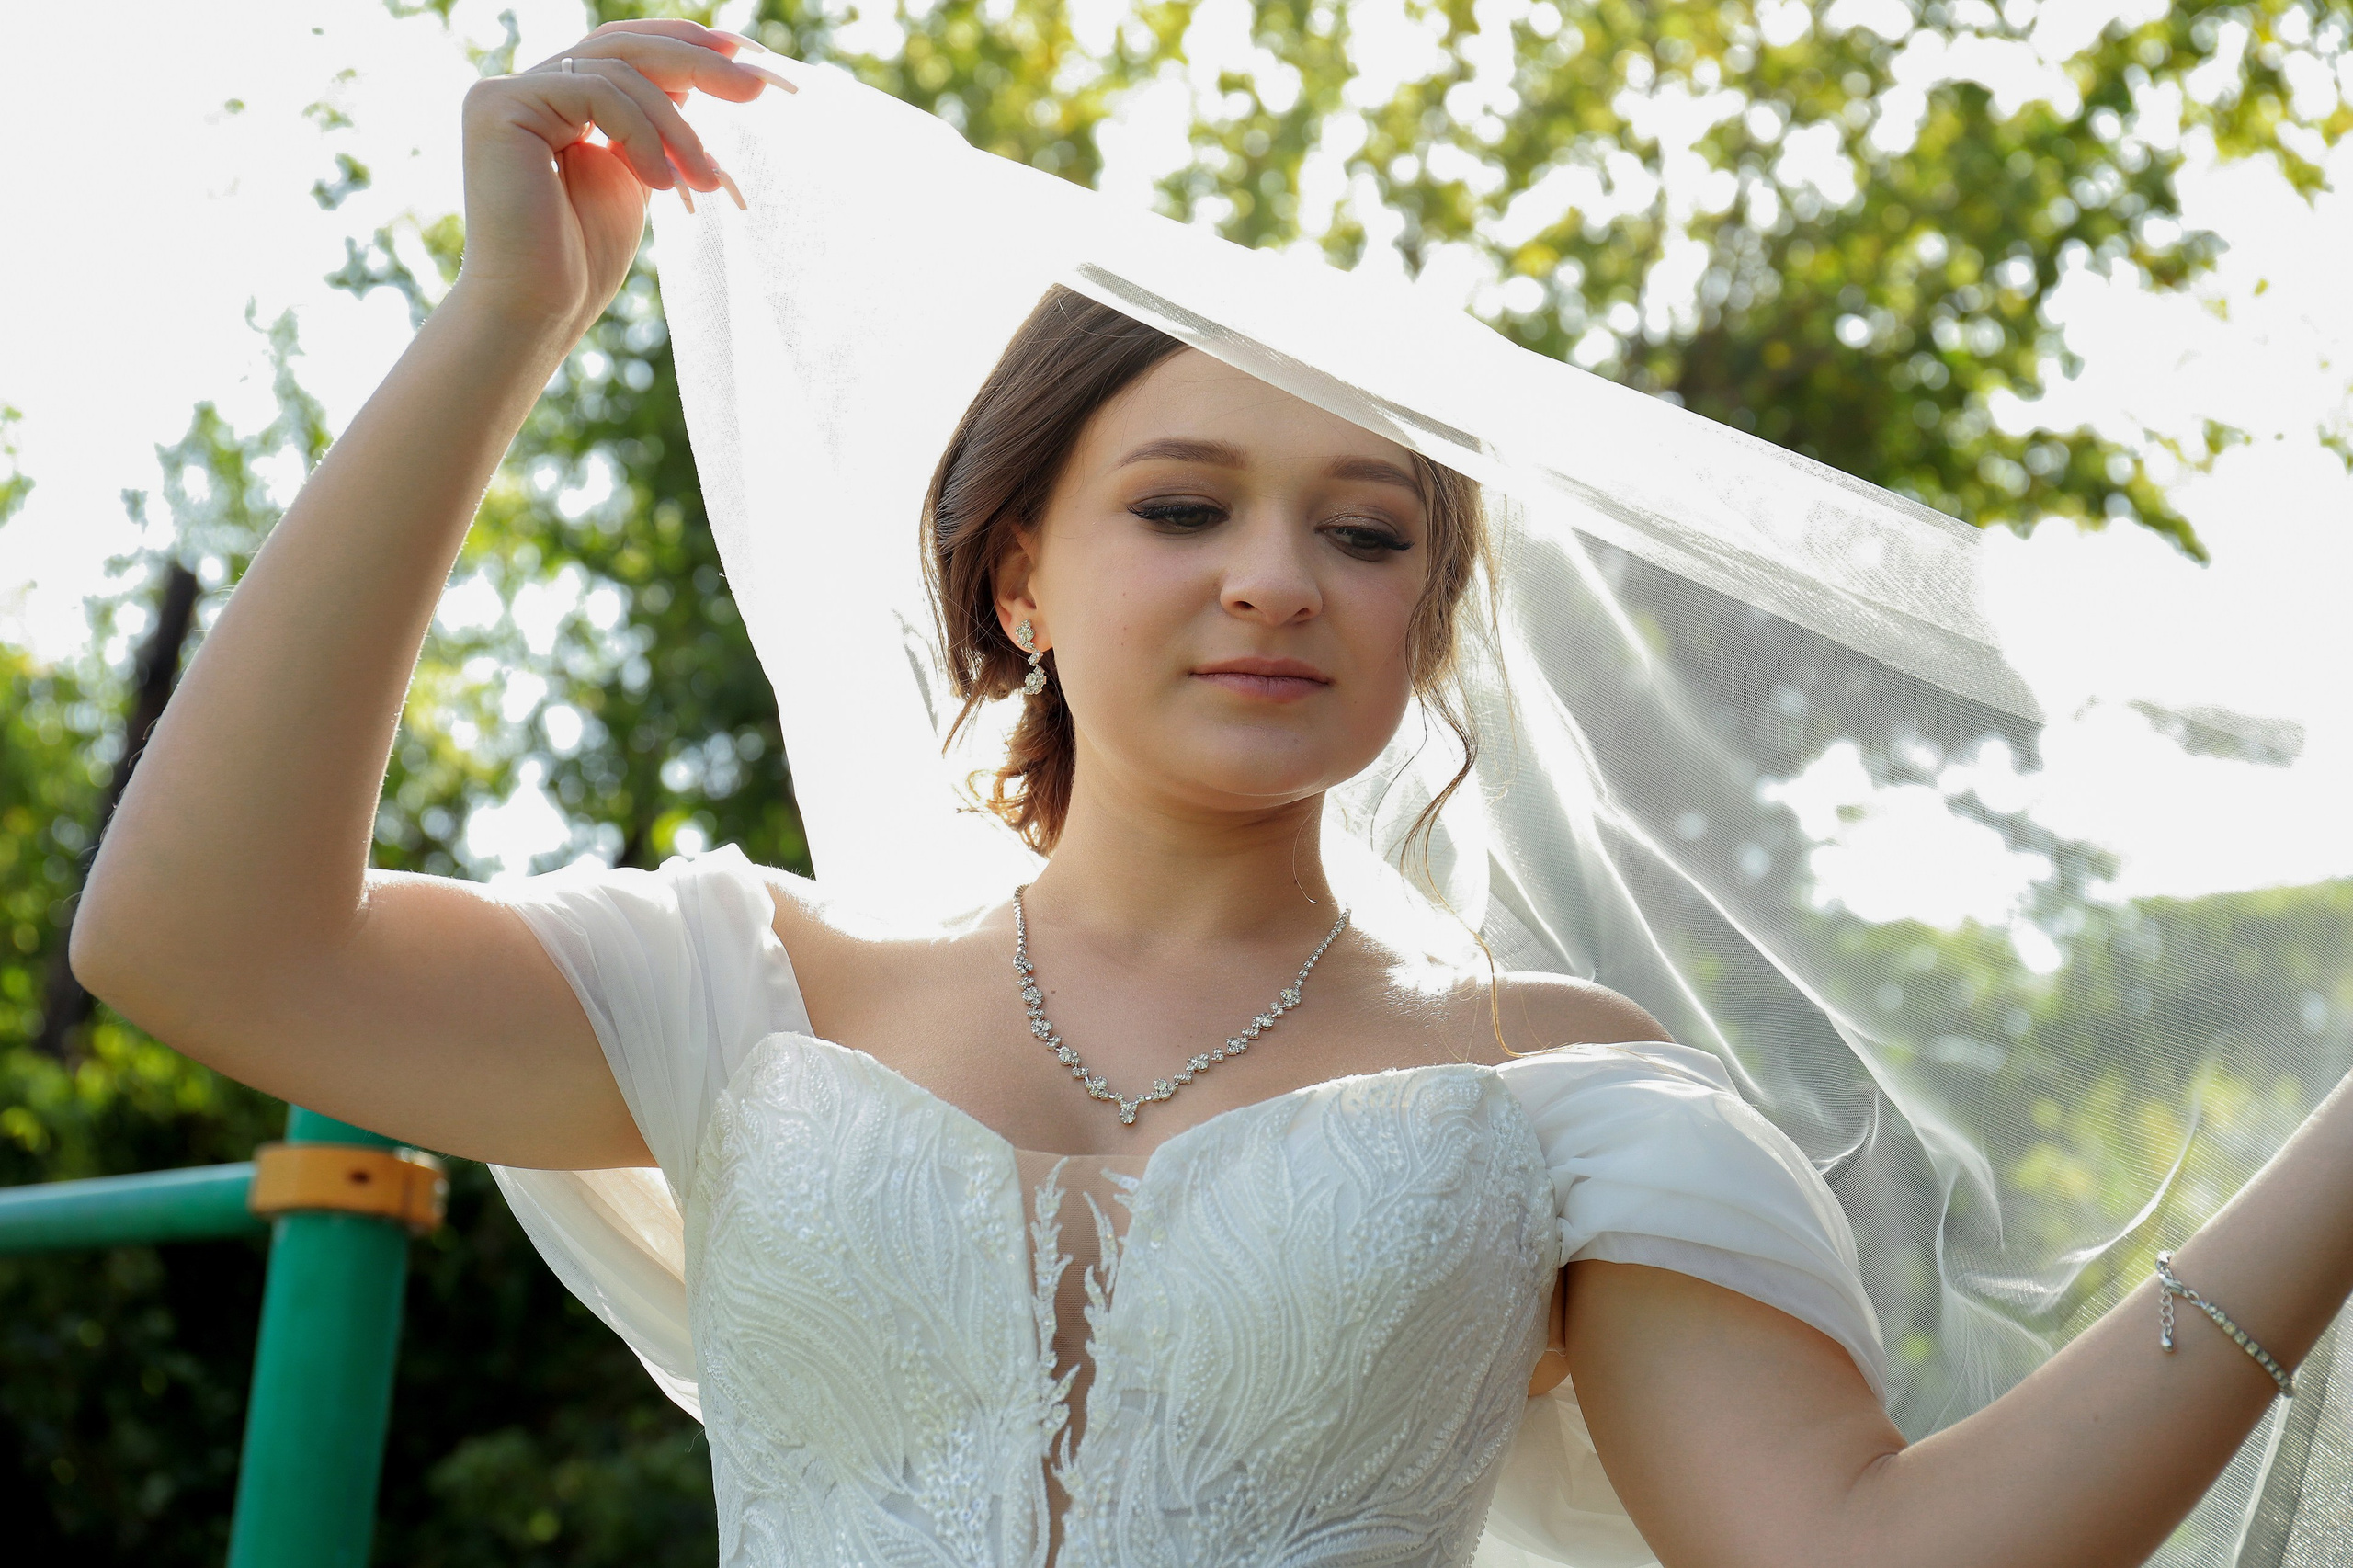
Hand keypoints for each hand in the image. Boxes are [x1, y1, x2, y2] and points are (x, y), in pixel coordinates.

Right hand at [452, 19, 778, 334]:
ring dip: (676, 127)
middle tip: (756, 87)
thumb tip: (701, 74)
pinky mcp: (498, 106)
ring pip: (617, 72)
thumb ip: (652, 124)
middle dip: (697, 63)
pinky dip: (641, 134)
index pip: (623, 50)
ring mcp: (505, 93)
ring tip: (705, 180)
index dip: (685, 44)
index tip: (748, 58)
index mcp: (554, 100)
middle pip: (622, 48)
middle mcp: (524, 88)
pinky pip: (595, 93)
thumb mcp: (637, 173)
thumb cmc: (584, 259)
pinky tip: (659, 183)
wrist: (540, 310)